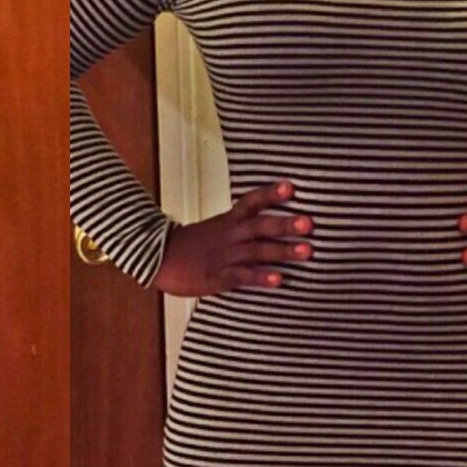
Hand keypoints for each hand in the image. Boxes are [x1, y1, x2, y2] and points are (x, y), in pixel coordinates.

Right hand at [154, 180, 312, 295]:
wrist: (156, 258)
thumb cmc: (190, 245)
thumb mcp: (215, 228)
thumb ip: (240, 225)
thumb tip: (270, 223)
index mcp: (228, 221)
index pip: (251, 202)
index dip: (271, 194)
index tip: (291, 187)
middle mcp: (230, 236)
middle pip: (260, 226)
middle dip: (286, 224)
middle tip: (309, 222)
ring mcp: (225, 256)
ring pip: (257, 251)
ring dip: (282, 251)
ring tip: (307, 251)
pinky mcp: (218, 278)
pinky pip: (242, 276)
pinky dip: (261, 277)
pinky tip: (279, 279)